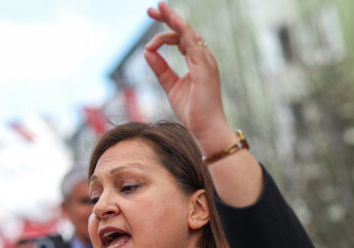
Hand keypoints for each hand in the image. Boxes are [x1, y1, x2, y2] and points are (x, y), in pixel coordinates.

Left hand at [145, 2, 236, 152]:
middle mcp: (204, 57)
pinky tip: (170, 22)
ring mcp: (206, 60)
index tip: (148, 38)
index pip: (181, 38)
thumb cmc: (193, 111)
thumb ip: (160, 70)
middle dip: (168, 17)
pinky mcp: (204, 66)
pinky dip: (180, 30)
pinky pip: (192, 42)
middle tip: (151, 8)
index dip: (165, 32)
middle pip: (185, 30)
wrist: (205, 128)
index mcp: (197, 61)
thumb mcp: (171, 87)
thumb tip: (147, 53)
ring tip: (158, 9)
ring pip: (188, 32)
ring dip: (172, 20)